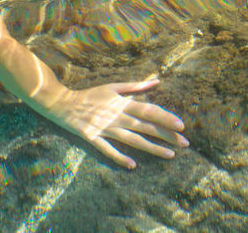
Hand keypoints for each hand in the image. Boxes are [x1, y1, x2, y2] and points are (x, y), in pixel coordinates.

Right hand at [38, 77, 186, 168]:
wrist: (62, 103)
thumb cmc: (90, 94)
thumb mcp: (112, 86)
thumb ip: (135, 86)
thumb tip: (157, 81)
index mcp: (121, 103)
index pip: (148, 110)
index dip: (165, 117)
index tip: (181, 125)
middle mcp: (115, 116)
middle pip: (145, 127)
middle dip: (166, 135)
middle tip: (185, 143)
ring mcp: (104, 128)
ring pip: (132, 140)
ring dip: (152, 148)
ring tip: (170, 155)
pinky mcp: (92, 138)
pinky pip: (107, 149)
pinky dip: (119, 157)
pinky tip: (133, 165)